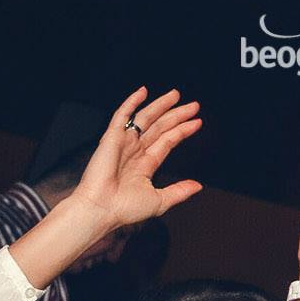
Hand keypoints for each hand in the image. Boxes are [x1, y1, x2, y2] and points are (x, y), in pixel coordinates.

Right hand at [62, 86, 202, 241]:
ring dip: (160, 105)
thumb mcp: (159, 200)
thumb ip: (179, 191)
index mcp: (144, 165)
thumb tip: (198, 186)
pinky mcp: (112, 138)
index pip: (167, 141)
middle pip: (160, 127)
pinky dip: (131, 102)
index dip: (182, 131)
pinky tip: (143, 92)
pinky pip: (122, 115)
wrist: (101, 208)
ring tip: (176, 95)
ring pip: (145, 118)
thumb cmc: (124, 209)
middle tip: (194, 105)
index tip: (197, 122)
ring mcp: (123, 143)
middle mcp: (134, 152)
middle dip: (176, 115)